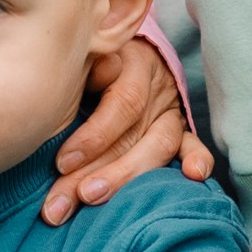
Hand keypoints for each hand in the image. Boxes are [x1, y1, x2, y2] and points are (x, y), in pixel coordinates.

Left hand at [45, 39, 213, 226]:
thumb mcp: (80, 61)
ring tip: (96, 198)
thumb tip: (55, 104)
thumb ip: (74, 77)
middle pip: (134, 133)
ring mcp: (169, 109)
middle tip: (75, 197)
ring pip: (159, 145)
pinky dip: (196, 159)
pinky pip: (192, 144)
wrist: (120, 53)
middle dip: (102, 171)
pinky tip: (194, 175)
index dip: (94, 137)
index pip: (121, 102)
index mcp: (129, 63)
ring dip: (128, 176)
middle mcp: (153, 85)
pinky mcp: (180, 129)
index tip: (62, 164)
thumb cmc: (86, 65)